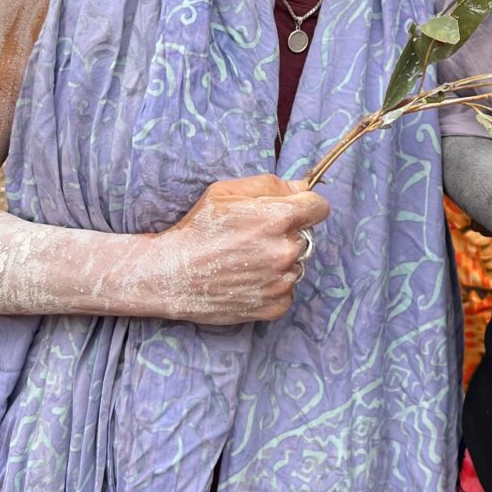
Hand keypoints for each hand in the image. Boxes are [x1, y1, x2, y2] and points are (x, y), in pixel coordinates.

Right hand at [134, 175, 329, 324]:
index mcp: (279, 219)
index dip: (305, 205)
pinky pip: (288, 289)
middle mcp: (286, 251)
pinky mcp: (275, 306)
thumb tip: (302, 186)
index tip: (290, 210)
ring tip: (247, 260)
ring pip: (297, 264)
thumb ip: (271, 185)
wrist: (171, 275)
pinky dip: (273, 285)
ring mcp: (282, 281)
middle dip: (288, 233)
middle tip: (255, 238)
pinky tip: (248, 280)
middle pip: (307, 236)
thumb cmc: (197, 230)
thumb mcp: (227, 191)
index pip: (320, 207)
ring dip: (281, 260)